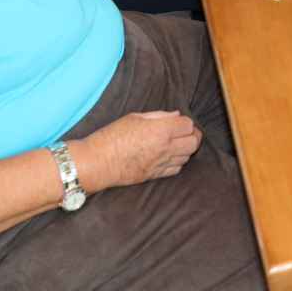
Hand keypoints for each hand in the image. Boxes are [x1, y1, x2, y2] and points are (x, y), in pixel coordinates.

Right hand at [74, 111, 200, 190]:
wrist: (97, 163)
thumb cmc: (112, 136)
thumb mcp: (134, 118)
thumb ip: (159, 116)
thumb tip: (176, 115)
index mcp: (160, 130)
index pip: (188, 125)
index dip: (184, 121)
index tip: (177, 121)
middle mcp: (165, 148)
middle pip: (194, 142)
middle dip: (192, 134)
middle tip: (183, 131)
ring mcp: (161, 163)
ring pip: (187, 156)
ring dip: (186, 148)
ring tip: (176, 143)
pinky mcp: (156, 175)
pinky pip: (177, 169)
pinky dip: (177, 162)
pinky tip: (169, 156)